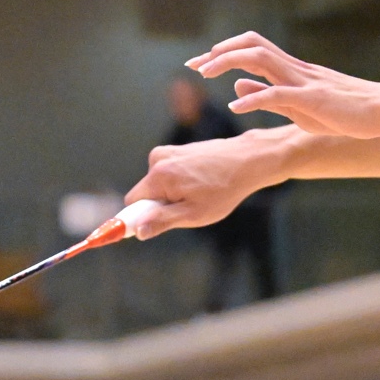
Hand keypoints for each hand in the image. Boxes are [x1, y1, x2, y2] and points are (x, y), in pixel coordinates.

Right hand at [127, 127, 294, 233]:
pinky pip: (169, 174)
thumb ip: (162, 221)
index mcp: (159, 175)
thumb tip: (138, 231)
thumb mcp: (193, 214)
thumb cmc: (223, 190)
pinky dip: (181, 182)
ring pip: (159, 183)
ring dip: (173, 194)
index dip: (138, 217)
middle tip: (189, 208)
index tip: (150, 226)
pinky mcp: (178, 149)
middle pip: (146, 192)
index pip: (132, 202)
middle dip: (161, 205)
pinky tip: (203, 183)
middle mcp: (159, 159)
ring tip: (201, 193)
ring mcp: (169, 151)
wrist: (247, 161)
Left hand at [189, 34, 379, 139]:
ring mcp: (304, 80)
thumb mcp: (297, 105)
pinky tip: (235, 109)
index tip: (198, 63)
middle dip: (219, 51)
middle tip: (194, 65)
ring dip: (229, 62)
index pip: (250, 51)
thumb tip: (235, 87)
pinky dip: (254, 98)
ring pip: (260, 57)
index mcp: (291, 70)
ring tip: (206, 74)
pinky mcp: (313, 98)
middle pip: (250, 44)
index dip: (222, 53)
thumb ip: (266, 95)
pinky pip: (278, 93)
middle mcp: (294, 68)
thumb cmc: (344, 112)